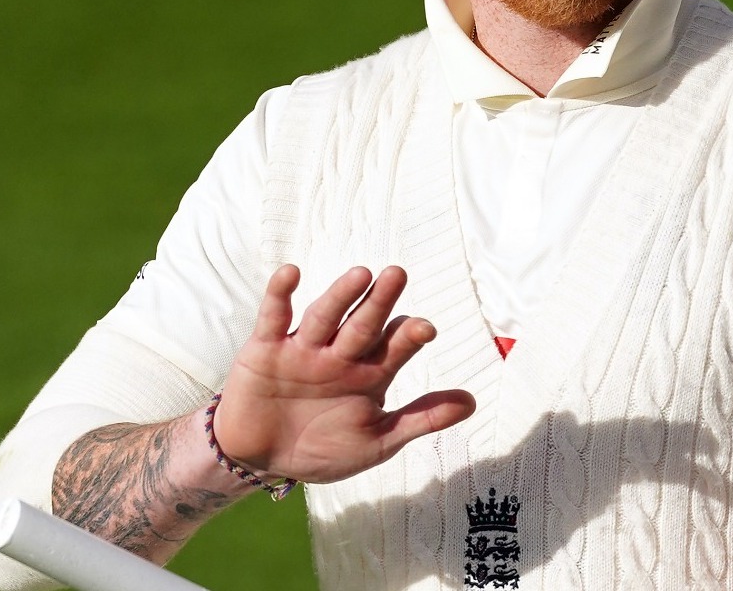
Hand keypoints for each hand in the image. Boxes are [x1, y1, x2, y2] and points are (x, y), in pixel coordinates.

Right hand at [212, 264, 474, 483]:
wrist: (261, 459)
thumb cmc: (322, 447)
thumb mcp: (377, 441)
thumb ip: (421, 419)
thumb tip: (472, 402)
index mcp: (370, 372)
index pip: (394, 346)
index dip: (409, 337)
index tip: (425, 329)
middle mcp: (340, 354)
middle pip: (364, 324)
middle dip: (380, 302)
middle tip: (398, 275)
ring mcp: (304, 349)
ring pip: (324, 317)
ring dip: (340, 296)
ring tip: (361, 275)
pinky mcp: (266, 348)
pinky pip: (273, 317)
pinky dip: (280, 294)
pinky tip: (291, 272)